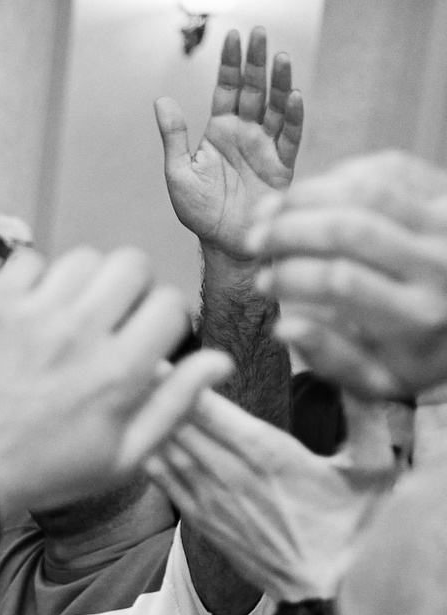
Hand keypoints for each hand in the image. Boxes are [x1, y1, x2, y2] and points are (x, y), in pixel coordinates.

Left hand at [0, 247, 232, 515]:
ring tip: (67, 317)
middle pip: (131, 264)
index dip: (164, 318)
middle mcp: (77, 333)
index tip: (146, 336)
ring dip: (83, 283)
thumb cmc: (39, 473)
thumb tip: (219, 362)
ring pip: (82, 258)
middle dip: (129, 289)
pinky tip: (29, 313)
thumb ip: (174, 406)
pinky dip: (34, 280)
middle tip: (109, 319)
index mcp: (118, 372)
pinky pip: (27, 261)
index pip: (170, 303)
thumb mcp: (119, 459)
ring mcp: (29, 315)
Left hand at [145, 388, 395, 600]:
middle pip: (181, 427)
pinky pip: (166, 484)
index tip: (161, 359)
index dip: (182, 384)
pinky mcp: (203, 522)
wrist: (331, 589)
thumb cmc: (358, 525)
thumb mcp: (374, 464)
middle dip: (156, 396)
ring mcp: (212, 502)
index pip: (214, 412)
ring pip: (168, 453)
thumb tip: (352, 364)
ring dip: (146, 423)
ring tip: (124, 393)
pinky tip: (133, 437)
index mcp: (271, 457)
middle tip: (130, 365)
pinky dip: (149, 457)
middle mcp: (233, 477)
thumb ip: (365, 410)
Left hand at [156, 27, 302, 259]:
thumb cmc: (199, 212)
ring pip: (276, 107)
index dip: (230, 64)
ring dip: (279, 82)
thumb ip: (174, 136)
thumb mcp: (178, 172)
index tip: (232, 36)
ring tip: (279, 57)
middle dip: (255, 62)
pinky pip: (291, 137)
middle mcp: (246, 133)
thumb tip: (161, 100)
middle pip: (253, 90)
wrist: (225, 245)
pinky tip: (294, 95)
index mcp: (220, 131)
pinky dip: (294, 116)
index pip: (226, 89)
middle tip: (258, 32)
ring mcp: (266, 147)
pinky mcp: (283, 166)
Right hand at [246, 151, 446, 397]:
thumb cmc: (419, 353)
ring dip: (305, 195)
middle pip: (350, 229)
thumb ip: (331, 358)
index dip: (291, 277)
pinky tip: (311, 195)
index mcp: (419, 315)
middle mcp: (440, 264)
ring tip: (268, 211)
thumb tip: (283, 327)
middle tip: (253, 242)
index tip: (262, 285)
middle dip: (288, 231)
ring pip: (367, 190)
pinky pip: (390, 168)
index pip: (341, 282)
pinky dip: (340, 175)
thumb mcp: (378, 379)